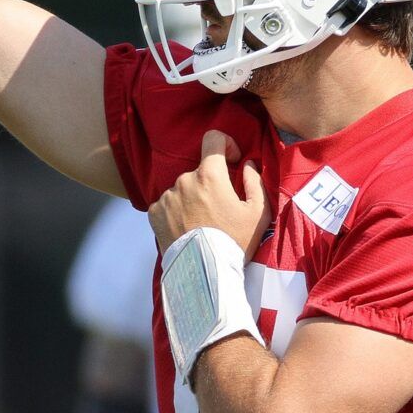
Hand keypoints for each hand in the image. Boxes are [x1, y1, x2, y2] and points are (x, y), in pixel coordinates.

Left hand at [147, 130, 268, 257]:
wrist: (204, 273)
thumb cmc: (235, 242)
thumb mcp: (258, 213)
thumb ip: (255, 182)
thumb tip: (247, 164)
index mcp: (209, 175)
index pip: (213, 138)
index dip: (225, 145)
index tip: (232, 162)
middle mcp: (183, 180)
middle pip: (200, 171)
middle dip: (211, 184)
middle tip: (220, 210)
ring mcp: (166, 196)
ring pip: (183, 188)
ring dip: (193, 199)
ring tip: (202, 225)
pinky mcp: (154, 212)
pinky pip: (167, 203)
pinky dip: (177, 211)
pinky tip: (187, 230)